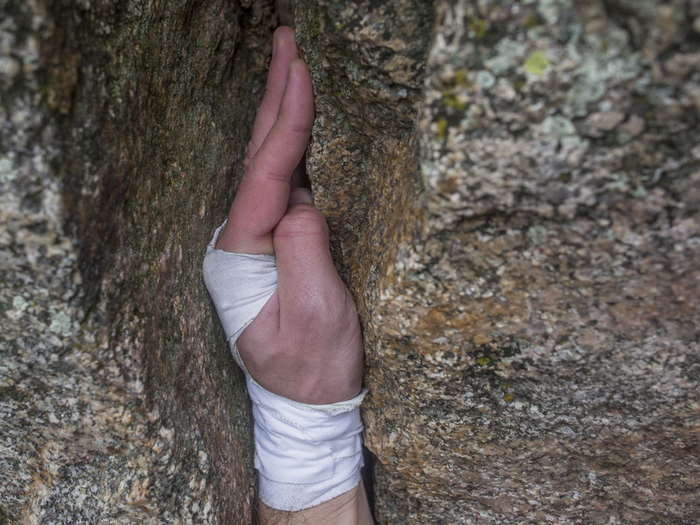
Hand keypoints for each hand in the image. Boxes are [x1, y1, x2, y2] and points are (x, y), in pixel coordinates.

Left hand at [214, 27, 363, 404]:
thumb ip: (304, 258)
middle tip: (286, 43)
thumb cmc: (313, 366)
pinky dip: (294, 145)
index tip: (302, 74)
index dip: (285, 125)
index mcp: (241, 256)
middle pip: (256, 158)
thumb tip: (301, 204)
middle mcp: (240, 241)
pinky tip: (299, 121)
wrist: (310, 400)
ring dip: (281, 113)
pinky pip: (286, 183)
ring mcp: (259, 240)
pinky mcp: (279, 243)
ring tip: (293, 64)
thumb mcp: (315, 318)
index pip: (264, 177)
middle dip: (273, 98)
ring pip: (269, 165)